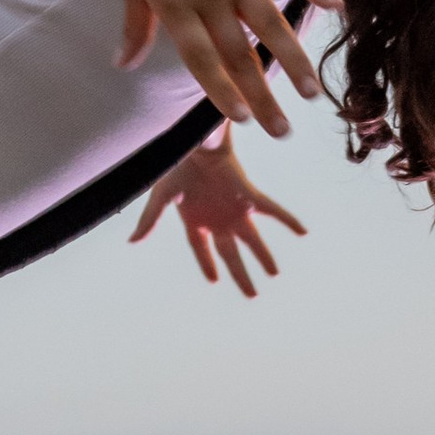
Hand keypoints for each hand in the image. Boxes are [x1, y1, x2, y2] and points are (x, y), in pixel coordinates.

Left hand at [112, 0, 337, 135]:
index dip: (219, 89)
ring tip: (312, 92)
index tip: (239, 119)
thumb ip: (134, 24)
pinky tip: (338, 6)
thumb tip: (123, 66)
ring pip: (270, 22)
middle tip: (282, 132)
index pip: (200, 57)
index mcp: (174, 3)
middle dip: (262, 96)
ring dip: (293, 59)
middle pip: (238, 52)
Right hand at [132, 130, 305, 293]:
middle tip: (252, 294)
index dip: (207, 265)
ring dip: (263, 256)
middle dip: (241, 274)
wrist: (195, 140)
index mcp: (196, 221)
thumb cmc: (177, 165)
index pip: (202, 250)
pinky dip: (287, 220)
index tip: (213, 280)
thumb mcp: (161, 196)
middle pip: (232, 254)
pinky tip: (302, 232)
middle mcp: (217, 219)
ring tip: (273, 273)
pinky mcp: (248, 196)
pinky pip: (273, 210)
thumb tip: (132, 241)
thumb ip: (150, 220)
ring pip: (253, 240)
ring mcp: (234, 209)